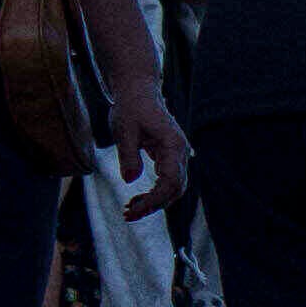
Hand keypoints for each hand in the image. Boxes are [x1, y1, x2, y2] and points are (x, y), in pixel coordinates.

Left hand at [101, 79, 196, 220]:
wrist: (138, 91)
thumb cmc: (130, 107)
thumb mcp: (124, 129)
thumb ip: (129, 154)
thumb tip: (130, 180)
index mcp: (173, 144)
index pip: (170, 181)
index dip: (154, 200)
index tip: (134, 210)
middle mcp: (181, 152)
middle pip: (175, 189)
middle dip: (154, 205)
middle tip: (128, 215)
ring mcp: (177, 155)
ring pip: (173, 188)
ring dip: (154, 202)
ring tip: (129, 209)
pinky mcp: (170, 157)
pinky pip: (167, 181)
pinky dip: (153, 193)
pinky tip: (136, 199)